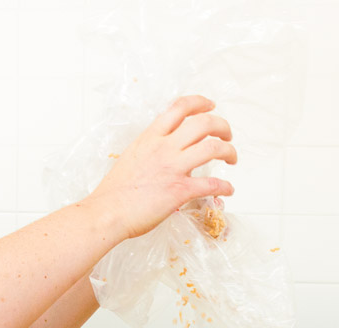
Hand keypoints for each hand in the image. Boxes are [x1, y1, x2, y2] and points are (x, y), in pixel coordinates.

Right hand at [88, 95, 236, 239]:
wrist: (107, 212)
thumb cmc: (115, 191)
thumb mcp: (132, 156)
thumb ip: (150, 148)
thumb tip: (163, 148)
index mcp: (151, 137)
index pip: (180, 107)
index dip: (200, 102)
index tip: (210, 105)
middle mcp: (164, 148)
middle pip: (204, 123)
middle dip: (222, 126)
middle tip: (227, 135)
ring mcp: (173, 168)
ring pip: (213, 148)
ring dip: (229, 152)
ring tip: (231, 158)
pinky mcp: (179, 191)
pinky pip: (212, 184)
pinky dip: (225, 186)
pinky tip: (228, 189)